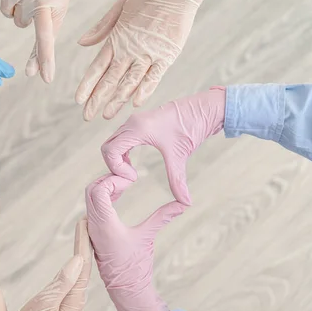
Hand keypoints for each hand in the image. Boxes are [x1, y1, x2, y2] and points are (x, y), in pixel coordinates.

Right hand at [0, 0, 73, 82]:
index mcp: (56, 4)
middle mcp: (36, 1)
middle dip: (29, 17)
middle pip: (25, 26)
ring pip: (16, 19)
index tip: (45, 78)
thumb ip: (51, 16)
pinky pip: (6, 11)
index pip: (47, 37)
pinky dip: (11, 2)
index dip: (45, 58)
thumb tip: (34, 37)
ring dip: (21, 8)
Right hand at [4, 219, 91, 310]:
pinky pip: (72, 276)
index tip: (83, 222)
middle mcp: (75, 298)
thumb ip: (62, 284)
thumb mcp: (45, 307)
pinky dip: (74, 260)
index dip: (83, 242)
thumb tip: (78, 260)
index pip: (83, 264)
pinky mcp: (62, 302)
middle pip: (84, 264)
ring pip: (79, 269)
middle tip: (86, 220)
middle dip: (86, 241)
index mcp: (73, 298)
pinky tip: (73, 256)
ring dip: (81, 249)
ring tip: (82, 232)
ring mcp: (69, 301)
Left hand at [76, 0, 221, 119]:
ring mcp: (149, 53)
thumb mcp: (119, 7)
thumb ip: (101, 28)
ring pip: (129, 82)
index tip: (79, 100)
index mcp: (117, 38)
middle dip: (97, 99)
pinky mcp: (167, 55)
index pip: (97, 67)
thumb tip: (81, 43)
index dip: (88, 84)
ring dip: (117, 100)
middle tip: (87, 116)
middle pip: (110, 79)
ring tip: (106, 115)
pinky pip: (154, 77)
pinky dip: (145, 90)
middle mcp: (130, 49)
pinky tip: (135, 103)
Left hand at [85, 174, 185, 310]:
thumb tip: (184, 204)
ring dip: (104, 188)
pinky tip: (118, 196)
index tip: (131, 180)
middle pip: (91, 190)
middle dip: (108, 180)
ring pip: (90, 198)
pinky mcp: (93, 231)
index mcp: (104, 224)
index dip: (112, 180)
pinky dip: (103, 197)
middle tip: (127, 179)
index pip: (98, 191)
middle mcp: (93, 224)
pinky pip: (92, 207)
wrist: (125, 290)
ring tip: (124, 185)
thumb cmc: (135, 266)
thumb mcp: (148, 237)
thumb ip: (163, 217)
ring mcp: (91, 228)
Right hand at [101, 87, 225, 204]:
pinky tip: (132, 162)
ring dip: (116, 159)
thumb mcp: (181, 155)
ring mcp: (134, 121)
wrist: (204, 108)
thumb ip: (178, 180)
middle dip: (114, 165)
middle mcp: (132, 123)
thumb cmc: (192, 126)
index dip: (116, 168)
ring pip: (112, 142)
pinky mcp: (138, 122)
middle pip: (107, 147)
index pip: (110, 151)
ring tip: (131, 172)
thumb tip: (185, 202)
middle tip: (130, 178)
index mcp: (138, 129)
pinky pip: (120, 138)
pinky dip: (120, 152)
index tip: (133, 178)